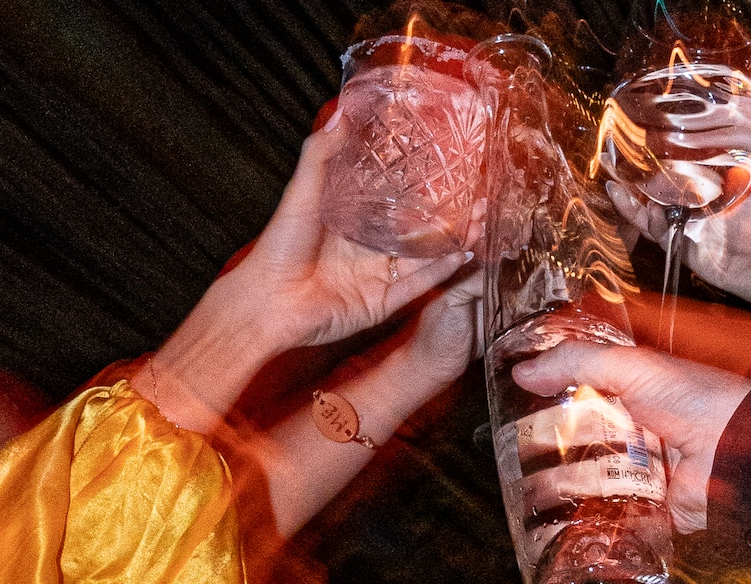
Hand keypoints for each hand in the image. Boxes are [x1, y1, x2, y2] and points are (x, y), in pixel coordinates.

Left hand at [151, 120, 475, 424]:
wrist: (269, 300)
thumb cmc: (279, 247)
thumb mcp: (302, 192)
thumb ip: (322, 154)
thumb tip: (341, 113)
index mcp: (353, 223)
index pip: (398, 203)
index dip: (425, 189)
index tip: (452, 172)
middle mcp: (370, 250)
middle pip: (421, 231)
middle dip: (452, 216)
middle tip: (480, 198)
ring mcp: (379, 277)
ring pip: (427, 257)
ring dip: (455, 240)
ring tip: (481, 221)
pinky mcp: (383, 302)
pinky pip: (418, 284)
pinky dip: (441, 270)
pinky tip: (462, 251)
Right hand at [512, 343, 750, 531]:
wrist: (738, 449)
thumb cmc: (694, 398)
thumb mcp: (632, 366)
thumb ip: (577, 361)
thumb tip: (523, 371)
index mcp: (632, 396)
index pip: (580, 400)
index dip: (548, 406)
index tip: (512, 414)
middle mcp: (635, 434)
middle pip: (579, 444)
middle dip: (547, 453)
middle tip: (511, 458)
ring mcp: (642, 473)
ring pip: (590, 483)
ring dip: (559, 490)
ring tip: (525, 495)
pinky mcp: (650, 509)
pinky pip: (614, 517)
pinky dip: (589, 521)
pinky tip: (556, 522)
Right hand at [606, 82, 750, 333]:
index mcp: (747, 183)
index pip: (711, 155)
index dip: (688, 137)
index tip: (665, 112)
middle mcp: (723, 205)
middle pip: (680, 179)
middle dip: (652, 161)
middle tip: (624, 134)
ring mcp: (709, 228)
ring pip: (663, 204)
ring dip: (637, 186)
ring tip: (610, 160)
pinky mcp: (700, 251)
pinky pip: (663, 233)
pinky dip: (638, 215)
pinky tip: (619, 194)